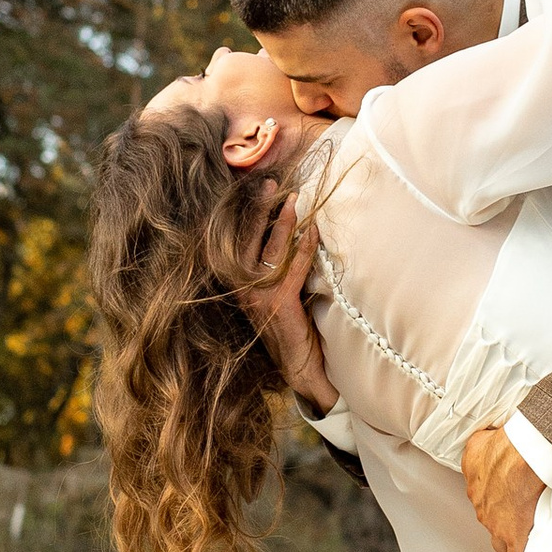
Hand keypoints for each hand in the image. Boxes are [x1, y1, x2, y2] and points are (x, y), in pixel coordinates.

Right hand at [233, 195, 333, 409]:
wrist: (300, 369)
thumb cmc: (292, 329)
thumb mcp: (277, 293)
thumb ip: (277, 268)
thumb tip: (289, 230)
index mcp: (239, 284)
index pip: (238, 242)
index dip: (247, 215)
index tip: (257, 189)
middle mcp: (243, 288)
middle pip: (247, 240)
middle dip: (258, 208)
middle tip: (270, 182)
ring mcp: (258, 297)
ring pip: (270, 250)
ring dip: (283, 222)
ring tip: (293, 199)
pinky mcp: (278, 305)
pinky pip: (293, 268)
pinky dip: (305, 248)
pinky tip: (314, 232)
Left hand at [461, 423, 544, 551]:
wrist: (521, 455)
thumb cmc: (505, 444)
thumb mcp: (480, 442)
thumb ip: (479, 448)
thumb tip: (484, 443)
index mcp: (476, 487)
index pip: (483, 500)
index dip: (495, 503)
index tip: (504, 503)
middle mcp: (483, 508)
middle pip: (491, 524)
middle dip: (502, 525)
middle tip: (515, 525)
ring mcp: (498, 525)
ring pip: (501, 544)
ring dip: (510, 546)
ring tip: (521, 549)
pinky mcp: (515, 535)